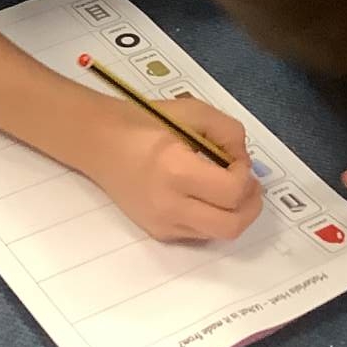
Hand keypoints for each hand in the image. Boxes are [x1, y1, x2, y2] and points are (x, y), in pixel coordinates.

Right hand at [89, 96, 260, 242]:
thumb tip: (242, 160)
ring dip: (234, 213)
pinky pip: (200, 234)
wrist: (95, 141)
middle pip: (231, 226)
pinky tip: (204, 196)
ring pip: (219, 235)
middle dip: (251, 206)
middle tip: (248, 184)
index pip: (231, 192)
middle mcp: (168, 205)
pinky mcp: (157, 232)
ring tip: (228, 189)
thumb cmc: (141, 121)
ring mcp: (161, 223)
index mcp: (175, 170)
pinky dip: (212, 218)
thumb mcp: (191, 111)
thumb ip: (228, 131)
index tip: (236, 159)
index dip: (246, 176)